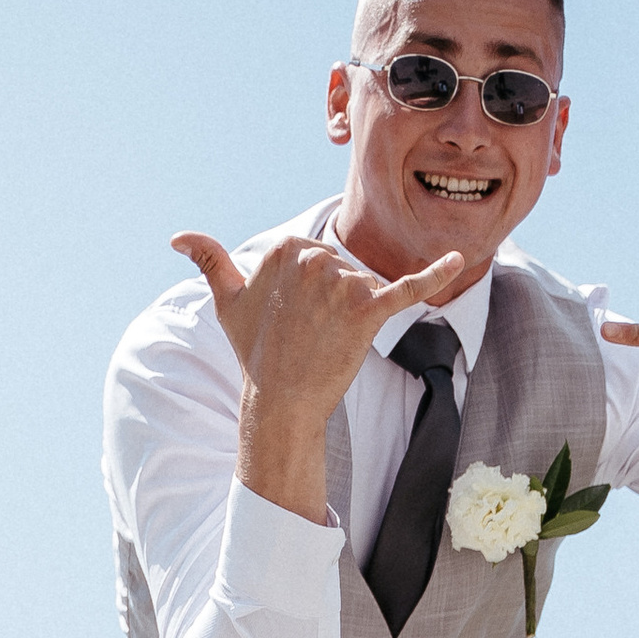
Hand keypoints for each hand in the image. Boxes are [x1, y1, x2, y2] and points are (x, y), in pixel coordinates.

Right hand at [173, 225, 467, 436]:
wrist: (280, 401)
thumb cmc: (255, 352)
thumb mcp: (227, 302)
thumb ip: (209, 261)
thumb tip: (177, 236)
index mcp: (285, 248)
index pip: (316, 256)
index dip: (310, 291)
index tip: (293, 319)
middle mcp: (314, 258)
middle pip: (342, 268)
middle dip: (333, 300)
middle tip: (311, 335)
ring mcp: (342, 283)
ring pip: (365, 284)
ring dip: (355, 312)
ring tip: (330, 341)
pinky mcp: (369, 309)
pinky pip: (409, 288)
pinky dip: (436, 274)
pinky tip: (461, 259)